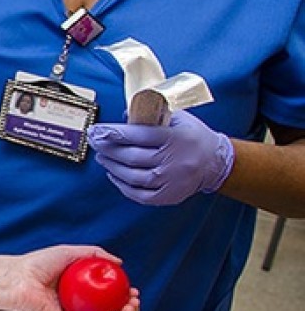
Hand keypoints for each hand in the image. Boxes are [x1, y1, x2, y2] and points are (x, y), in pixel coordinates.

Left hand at [0, 246, 139, 310]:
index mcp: (81, 292)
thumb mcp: (70, 253)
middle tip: (134, 301)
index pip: (108, 299)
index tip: (134, 291)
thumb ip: (94, 255)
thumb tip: (119, 263)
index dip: (124, 298)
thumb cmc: (38, 263)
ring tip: (129, 308)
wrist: (18, 277)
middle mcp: (78, 307)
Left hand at [88, 110, 234, 205]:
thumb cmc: (192, 136)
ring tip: (101, 157)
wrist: (217, 162)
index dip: (114, 133)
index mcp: (175, 138)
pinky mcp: (169, 196)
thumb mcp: (178, 118)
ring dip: (112, 166)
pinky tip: (113, 175)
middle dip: (108, 148)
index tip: (97, 130)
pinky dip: (122, 186)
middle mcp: (173, 161)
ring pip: (133, 176)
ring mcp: (171, 181)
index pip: (138, 135)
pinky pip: (140, 194)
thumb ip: (152, 114)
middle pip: (132, 156)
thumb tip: (124, 116)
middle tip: (94, 141)